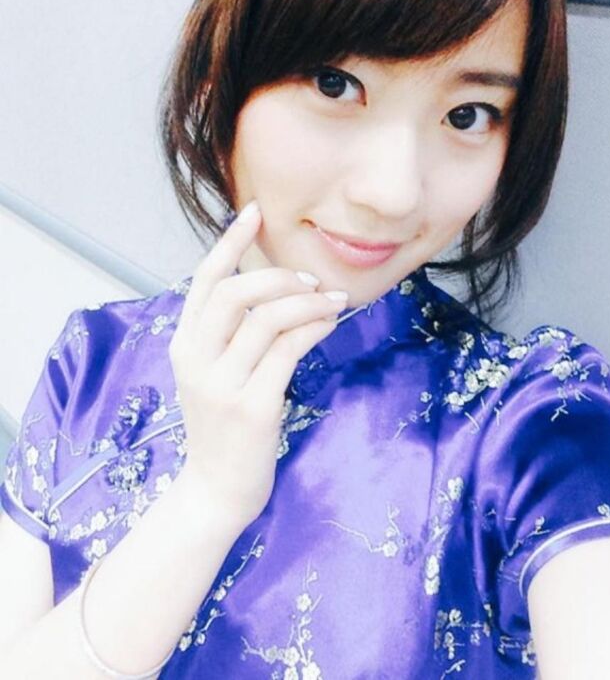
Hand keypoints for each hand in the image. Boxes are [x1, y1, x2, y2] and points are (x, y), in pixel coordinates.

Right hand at [168, 201, 348, 530]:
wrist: (216, 490)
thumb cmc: (222, 426)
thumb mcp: (213, 373)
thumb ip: (230, 333)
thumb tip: (276, 287)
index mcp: (183, 345)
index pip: (204, 281)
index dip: (229, 242)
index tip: (255, 212)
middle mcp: (195, 359)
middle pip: (234, 293)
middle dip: (277, 276)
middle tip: (311, 280)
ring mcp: (221, 384)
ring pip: (266, 318)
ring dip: (306, 301)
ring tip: (333, 300)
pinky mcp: (252, 407)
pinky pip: (288, 350)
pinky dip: (313, 328)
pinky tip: (329, 323)